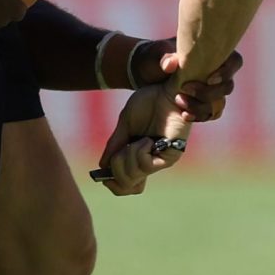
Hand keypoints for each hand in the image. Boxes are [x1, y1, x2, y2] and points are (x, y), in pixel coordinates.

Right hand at [92, 81, 185, 195]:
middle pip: (127, 184)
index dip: (113, 183)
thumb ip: (115, 145)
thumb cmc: (149, 102)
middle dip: (116, 167)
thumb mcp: (124, 124)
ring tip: (137, 140)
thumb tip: (103, 167)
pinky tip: (145, 140)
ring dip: (127, 157)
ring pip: (135, 175)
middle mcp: (151, 161)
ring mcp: (161, 159)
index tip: (105, 172)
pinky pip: (147, 165)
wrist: (165, 88)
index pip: (127, 186)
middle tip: (122, 148)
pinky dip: (138, 153)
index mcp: (139, 156)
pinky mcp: (172, 154)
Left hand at [157, 47, 241, 124]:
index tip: (209, 78)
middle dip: (209, 92)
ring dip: (201, 106)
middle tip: (186, 88)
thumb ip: (164, 58)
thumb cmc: (154, 58)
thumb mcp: (156, 54)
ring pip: (219, 103)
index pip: (234, 61)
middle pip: (228, 86)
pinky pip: (208, 115)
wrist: (144, 75)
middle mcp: (215, 74)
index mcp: (212, 55)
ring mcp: (209, 91)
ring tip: (178, 101)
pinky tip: (183, 115)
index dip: (227, 72)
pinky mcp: (200, 105)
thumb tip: (170, 64)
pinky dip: (198, 116)